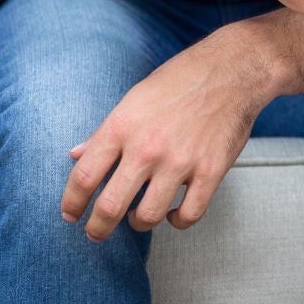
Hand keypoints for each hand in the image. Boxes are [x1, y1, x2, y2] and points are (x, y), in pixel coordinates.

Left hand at [61, 32, 274, 239]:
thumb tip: (76, 155)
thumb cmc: (181, 80)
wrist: (232, 70)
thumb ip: (105, 131)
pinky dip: (177, 221)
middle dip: (97, 229)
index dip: (71, 203)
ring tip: (137, 217)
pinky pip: (189, 215)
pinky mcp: (210, 170)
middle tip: (96, 233)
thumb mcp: (134, 98)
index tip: (71, 214)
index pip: (83, 177)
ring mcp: (180, 161)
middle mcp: (147, 147)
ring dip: (138, 223)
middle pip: (109, 207)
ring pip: (147, 216)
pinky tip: (174, 213)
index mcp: (122, 126)